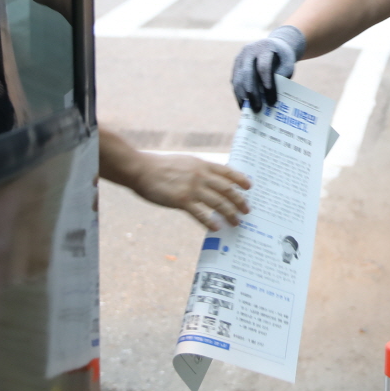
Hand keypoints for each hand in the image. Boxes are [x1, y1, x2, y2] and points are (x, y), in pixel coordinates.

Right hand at [112, 150, 251, 229]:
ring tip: (236, 222)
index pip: (227, 171)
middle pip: (227, 189)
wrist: (140, 169)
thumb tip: (212, 178)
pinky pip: (201, 214)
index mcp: (202, 165)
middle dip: (239, 201)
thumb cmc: (160, 167)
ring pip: (218, 202)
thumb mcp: (185, 162)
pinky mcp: (181, 200)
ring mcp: (192, 188)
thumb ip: (199, 170)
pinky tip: (216, 228)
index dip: (240, 179)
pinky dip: (210, 222)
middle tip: (246, 210)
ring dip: (230, 213)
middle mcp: (200, 175)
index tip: (249, 187)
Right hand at [230, 25, 305, 110]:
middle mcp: (249, 51)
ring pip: (238, 78)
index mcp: (265, 48)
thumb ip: (281, 77)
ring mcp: (240, 57)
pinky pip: (235, 81)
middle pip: (248, 74)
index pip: (264, 67)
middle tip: (258, 109)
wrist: (273, 45)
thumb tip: (270, 98)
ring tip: (249, 110)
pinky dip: (239, 94)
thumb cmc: (282, 58)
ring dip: (243, 96)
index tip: (271, 100)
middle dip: (253, 93)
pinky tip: (244, 105)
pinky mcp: (235, 65)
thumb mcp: (288, 64)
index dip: (267, 84)